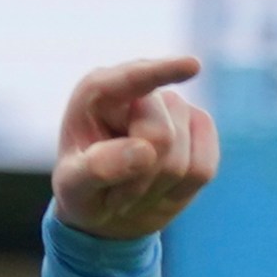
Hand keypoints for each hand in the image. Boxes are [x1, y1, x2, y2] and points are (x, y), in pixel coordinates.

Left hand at [51, 56, 220, 240]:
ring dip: (153, 189)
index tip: (192, 67)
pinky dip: (178, 191)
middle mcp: (141, 94)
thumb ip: (98, 168)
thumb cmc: (82, 190)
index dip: (162, 72)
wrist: (107, 210)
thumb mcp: (74, 186)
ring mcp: (176, 109)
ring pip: (182, 161)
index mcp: (98, 94)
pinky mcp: (201, 130)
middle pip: (161, 138)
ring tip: (131, 189)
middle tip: (114, 191)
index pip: (131, 80)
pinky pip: (202, 169)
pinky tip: (158, 189)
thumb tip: (145, 151)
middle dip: (138, 177)